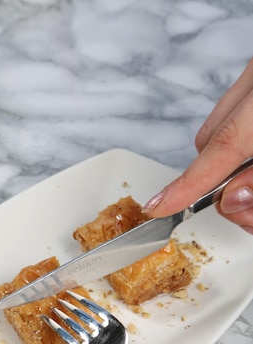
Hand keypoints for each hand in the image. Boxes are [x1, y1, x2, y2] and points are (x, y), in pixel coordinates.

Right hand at [144, 58, 252, 233]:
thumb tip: (232, 200)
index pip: (219, 147)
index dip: (186, 184)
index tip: (157, 208)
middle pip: (212, 144)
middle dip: (218, 185)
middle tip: (244, 208)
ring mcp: (251, 79)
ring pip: (216, 132)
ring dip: (225, 166)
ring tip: (248, 189)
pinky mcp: (250, 81)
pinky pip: (228, 117)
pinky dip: (234, 144)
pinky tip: (248, 157)